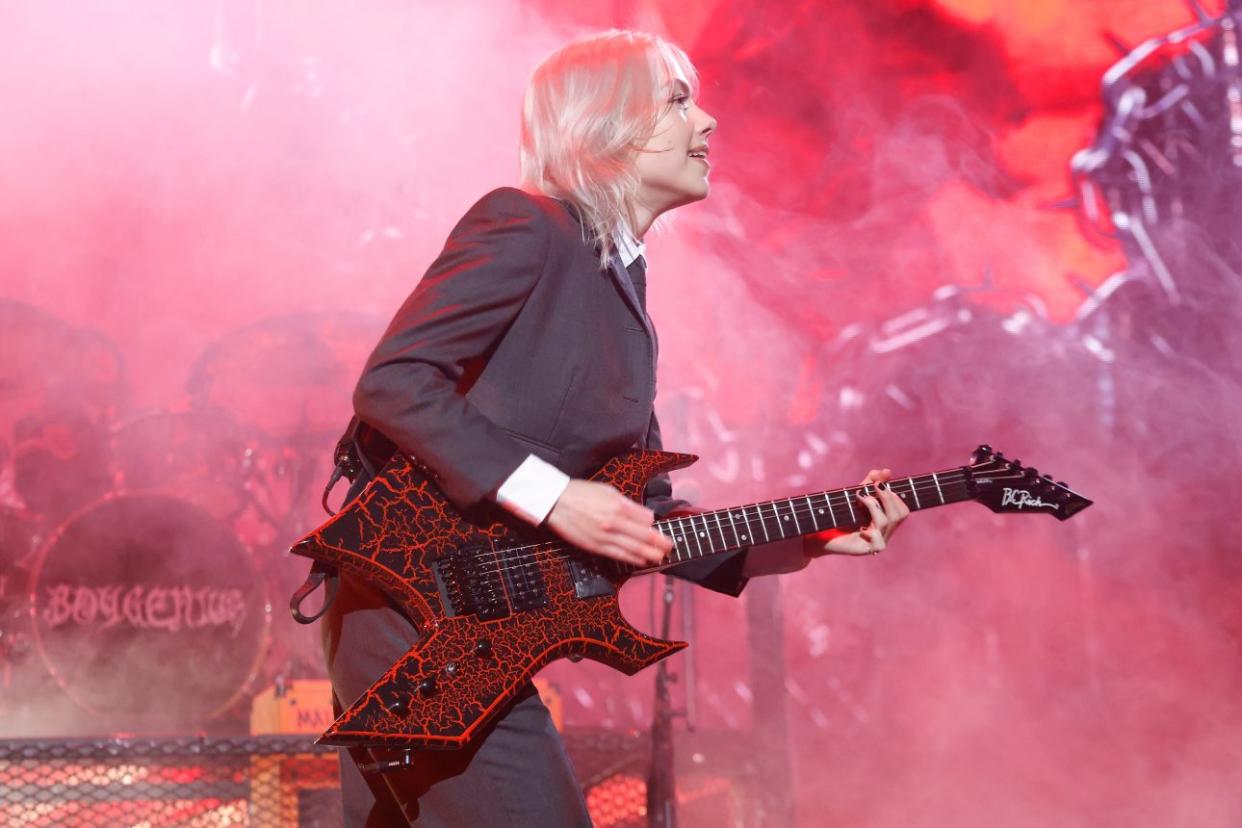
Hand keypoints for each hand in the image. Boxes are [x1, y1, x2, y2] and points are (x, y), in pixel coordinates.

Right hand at [546, 480, 672, 566]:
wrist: (555, 502)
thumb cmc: (580, 493)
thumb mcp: (607, 491)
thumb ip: (627, 504)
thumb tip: (643, 516)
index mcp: (618, 506)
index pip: (645, 519)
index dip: (654, 525)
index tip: (660, 529)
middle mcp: (614, 522)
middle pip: (644, 536)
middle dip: (659, 543)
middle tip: (670, 547)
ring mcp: (604, 536)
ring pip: (633, 548)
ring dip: (649, 554)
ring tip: (660, 557)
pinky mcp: (595, 546)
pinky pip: (618, 555)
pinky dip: (632, 559)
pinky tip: (641, 561)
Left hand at [804, 467, 909, 557]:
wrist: (818, 532)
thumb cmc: (838, 513)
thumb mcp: (856, 495)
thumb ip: (870, 483)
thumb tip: (886, 471)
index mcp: (886, 521)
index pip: (903, 511)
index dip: (895, 496)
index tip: (879, 484)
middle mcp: (885, 533)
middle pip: (900, 515)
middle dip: (887, 497)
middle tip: (873, 486)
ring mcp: (877, 543)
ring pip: (887, 522)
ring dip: (873, 505)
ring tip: (859, 496)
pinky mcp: (866, 550)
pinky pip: (877, 540)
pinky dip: (869, 530)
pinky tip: (859, 528)